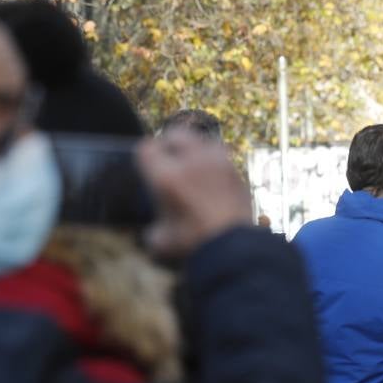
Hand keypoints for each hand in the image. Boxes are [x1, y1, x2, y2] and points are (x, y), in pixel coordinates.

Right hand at [139, 135, 250, 258]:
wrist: (236, 249)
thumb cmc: (194, 244)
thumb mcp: (162, 240)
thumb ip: (154, 227)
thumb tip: (155, 229)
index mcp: (167, 175)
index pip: (147, 148)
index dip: (145, 157)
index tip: (147, 166)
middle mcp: (193, 162)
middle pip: (176, 134)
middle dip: (169, 144)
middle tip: (169, 160)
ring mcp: (220, 164)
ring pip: (202, 141)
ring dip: (195, 149)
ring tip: (192, 166)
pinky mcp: (237, 173)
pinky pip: (222, 158)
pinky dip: (214, 164)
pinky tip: (213, 181)